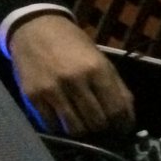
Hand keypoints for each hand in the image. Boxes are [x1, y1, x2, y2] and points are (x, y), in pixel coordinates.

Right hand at [7, 14, 134, 135]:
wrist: (35, 29)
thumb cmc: (73, 45)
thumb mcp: (101, 60)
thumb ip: (117, 87)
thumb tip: (127, 117)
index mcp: (97, 70)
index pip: (116, 109)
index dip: (122, 124)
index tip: (122, 130)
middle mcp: (75, 80)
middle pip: (96, 122)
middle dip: (103, 129)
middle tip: (102, 127)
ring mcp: (52, 89)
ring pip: (74, 129)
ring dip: (83, 131)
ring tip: (84, 125)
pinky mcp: (32, 96)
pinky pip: (51, 125)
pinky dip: (61, 128)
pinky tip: (64, 120)